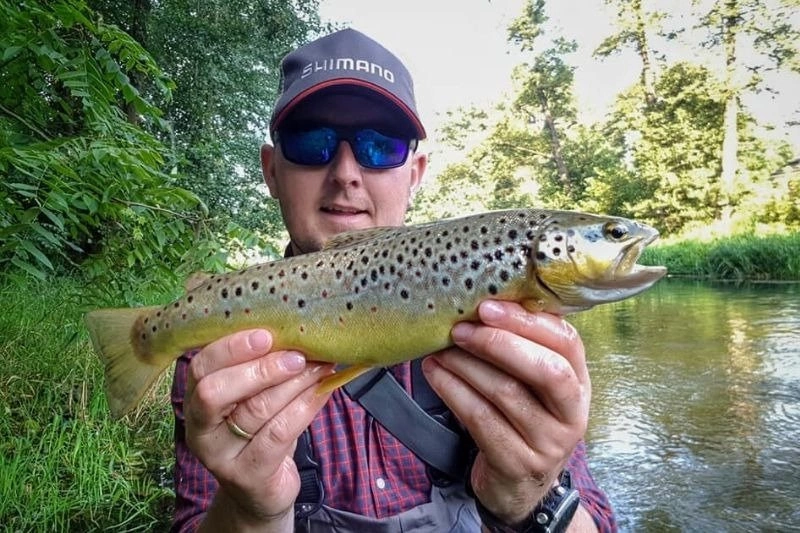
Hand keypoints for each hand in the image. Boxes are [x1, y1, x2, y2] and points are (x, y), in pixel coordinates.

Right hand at [183, 329, 333, 528]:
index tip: (267, 334)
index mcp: (195, 398)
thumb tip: (293, 327)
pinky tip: (322, 392)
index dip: (231, 348)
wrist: (262, 489)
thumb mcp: (251, 397)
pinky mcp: (248, 475)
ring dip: (293, 384)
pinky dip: (304, 408)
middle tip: (298, 356)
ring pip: (255, 410)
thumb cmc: (259, 430)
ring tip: (319, 367)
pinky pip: (278, 435)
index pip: (201, 367)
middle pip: (216, 391)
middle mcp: (199, 428)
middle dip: (260, 368)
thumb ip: (259, 366)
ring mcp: (220, 456)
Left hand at [422, 300, 590, 525]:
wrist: (520, 485)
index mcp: (579, 382)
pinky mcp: (518, 463)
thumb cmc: (521, 419)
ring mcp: (548, 443)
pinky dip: (453, 391)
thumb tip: (482, 305)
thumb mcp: (534, 386)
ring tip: (440, 349)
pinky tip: (435, 374)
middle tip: (460, 329)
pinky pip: (481, 419)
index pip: (567, 342)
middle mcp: (571, 413)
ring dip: (466, 365)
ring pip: (507, 393)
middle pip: (546, 369)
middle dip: (498, 343)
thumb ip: (522, 348)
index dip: (527, 321)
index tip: (487, 307)